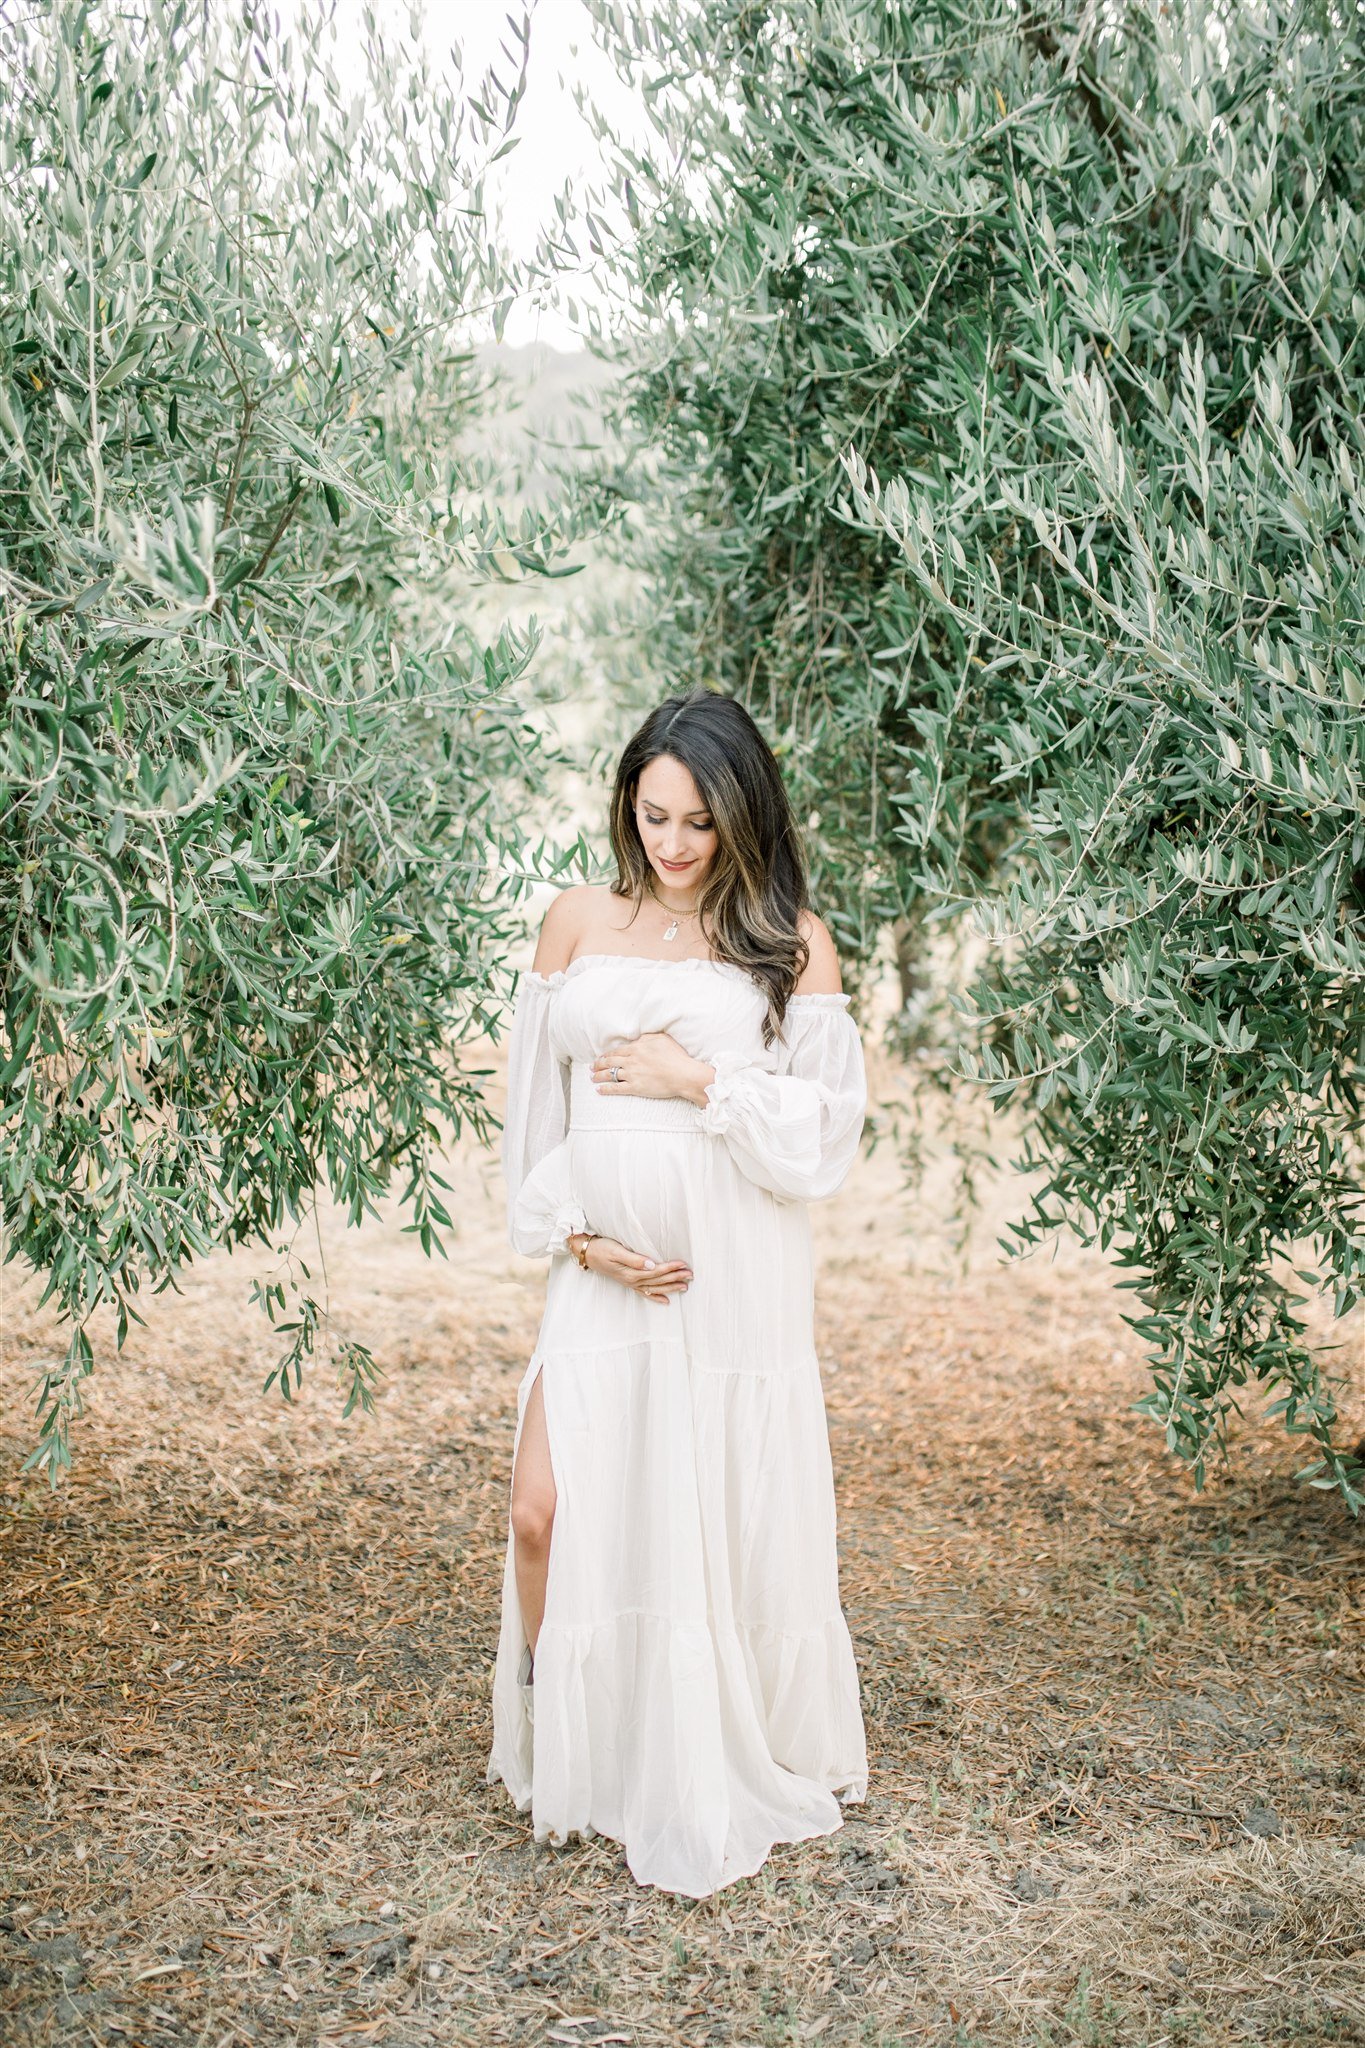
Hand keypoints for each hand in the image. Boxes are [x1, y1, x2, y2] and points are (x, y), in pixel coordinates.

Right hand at [567, 1231, 692, 1305]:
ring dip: (670, 1287)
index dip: (671, 1268)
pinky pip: (645, 1293)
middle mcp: (633, 1280)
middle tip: (691, 1275)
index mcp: (631, 1272)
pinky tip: (666, 1301)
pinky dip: (656, 1297)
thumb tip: (651, 1264)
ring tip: (685, 1286)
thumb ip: (634, 1259)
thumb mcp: (616, 1250)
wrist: (587, 1254)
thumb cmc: (601, 1248)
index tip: (683, 1264)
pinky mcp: (628, 1282)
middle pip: (658, 1280)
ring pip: (654, 1287)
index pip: (656, 1271)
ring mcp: (630, 1283)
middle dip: (675, 1277)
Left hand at [592, 1031, 714, 1106]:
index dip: (607, 1054)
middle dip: (599, 1064)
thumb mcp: (662, 1039)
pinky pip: (616, 1088)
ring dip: (598, 1076)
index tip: (601, 1057)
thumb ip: (647, 1037)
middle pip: (610, 1061)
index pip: (617, 1051)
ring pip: (610, 1074)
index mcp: (637, 1048)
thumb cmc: (676, 1056)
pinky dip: (606, 1089)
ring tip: (592, 1077)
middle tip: (592, 1067)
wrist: (682, 1074)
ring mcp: (632, 1074)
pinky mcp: (635, 1087)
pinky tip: (599, 1090)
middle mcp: (631, 1060)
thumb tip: (638, 1039)